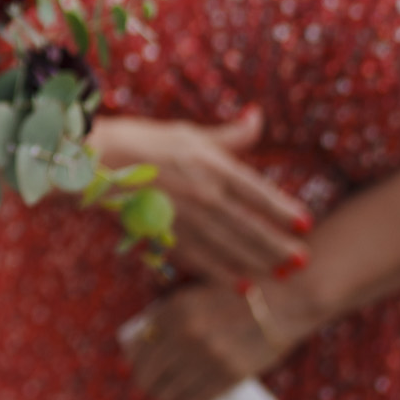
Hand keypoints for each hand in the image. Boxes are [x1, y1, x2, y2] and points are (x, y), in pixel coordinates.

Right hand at [92, 109, 311, 283]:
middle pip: (248, 225)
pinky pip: (200, 258)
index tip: (306, 224)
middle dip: (277, 245)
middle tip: (302, 261)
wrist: (93, 161)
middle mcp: (201, 193)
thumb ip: (229, 134)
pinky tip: (241, 285)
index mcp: (210, 165)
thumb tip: (257, 115)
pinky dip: (222, 273)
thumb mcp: (189, 132)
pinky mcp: (164, 234)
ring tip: (282, 274)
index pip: (255, 191)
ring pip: (228, 246)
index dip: (281, 209)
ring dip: (257, 262)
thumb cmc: (143, 141)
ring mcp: (183, 217)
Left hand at [124, 279, 307, 399]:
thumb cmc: (239, 290)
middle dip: (147, 382)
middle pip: (148, 374)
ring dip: (166, 396)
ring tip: (169, 394)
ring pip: (170, 392)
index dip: (135, 359)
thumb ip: (170, 313)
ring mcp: (208, 357)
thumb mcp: (195, 292)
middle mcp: (185, 335)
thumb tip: (145, 338)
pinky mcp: (231, 375)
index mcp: (173, 310)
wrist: (286, 298)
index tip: (138, 364)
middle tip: (151, 384)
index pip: (138, 347)